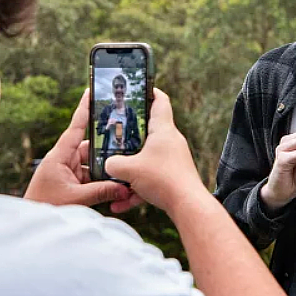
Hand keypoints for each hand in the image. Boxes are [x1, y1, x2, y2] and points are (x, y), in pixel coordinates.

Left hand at [24, 89, 139, 212]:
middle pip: (90, 146)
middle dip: (107, 146)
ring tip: (125, 168)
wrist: (31, 225)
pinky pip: (91, 177)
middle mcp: (63, 160)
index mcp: (59, 156)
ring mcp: (67, 171)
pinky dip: (103, 180)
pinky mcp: (71, 183)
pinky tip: (117, 184)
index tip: (91, 91)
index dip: (84, 109)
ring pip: (93, 163)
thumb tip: (125, 187)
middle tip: (127, 139)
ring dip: (107, 167)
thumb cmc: (46, 208)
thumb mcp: (76, 199)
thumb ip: (101, 191)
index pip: (75, 127)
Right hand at [104, 88, 205, 213]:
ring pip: (146, 158)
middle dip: (130, 133)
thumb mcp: (130, 169)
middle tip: (114, 132)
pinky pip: (150, 178)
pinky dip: (136, 189)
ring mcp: (173, 159)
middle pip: (149, 130)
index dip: (149, 91)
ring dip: (130, 168)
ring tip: (113, 178)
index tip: (137, 89)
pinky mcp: (173, 176)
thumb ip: (113, 164)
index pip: (160, 100)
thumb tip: (107, 165)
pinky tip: (120, 203)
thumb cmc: (163, 179)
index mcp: (163, 129)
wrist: (187, 205)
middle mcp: (170, 141)